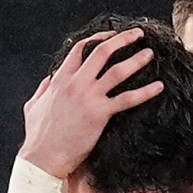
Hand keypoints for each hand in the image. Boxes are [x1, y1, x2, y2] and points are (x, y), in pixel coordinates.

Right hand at [18, 28, 163, 177]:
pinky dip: (145, 92)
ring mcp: (89, 97)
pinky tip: (159, 87)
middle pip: (102, 52)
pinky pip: (128, 99)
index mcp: (60, 79)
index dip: (98, 38)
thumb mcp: (33, 106)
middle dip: (122, 39)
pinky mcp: (100, 114)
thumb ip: (43, 89)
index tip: (112, 35)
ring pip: (117, 71)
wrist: (43, 158)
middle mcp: (76, 83)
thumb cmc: (38, 136)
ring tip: (150, 54)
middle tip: (138, 34)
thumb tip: (49, 79)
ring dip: (136, 60)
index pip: (80, 48)